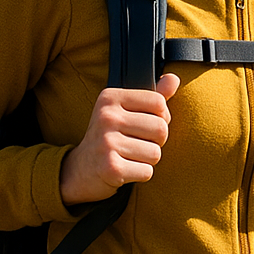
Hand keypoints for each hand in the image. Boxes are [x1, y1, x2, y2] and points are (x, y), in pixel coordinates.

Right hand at [59, 73, 181, 204]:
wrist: (80, 170)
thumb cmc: (109, 138)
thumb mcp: (125, 112)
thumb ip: (152, 97)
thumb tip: (174, 79)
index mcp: (110, 98)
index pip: (159, 103)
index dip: (160, 117)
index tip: (143, 125)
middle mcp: (106, 117)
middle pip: (161, 129)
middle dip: (156, 142)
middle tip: (136, 144)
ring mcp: (107, 142)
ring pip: (155, 153)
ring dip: (147, 160)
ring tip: (129, 157)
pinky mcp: (110, 168)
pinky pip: (147, 171)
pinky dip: (140, 174)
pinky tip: (125, 170)